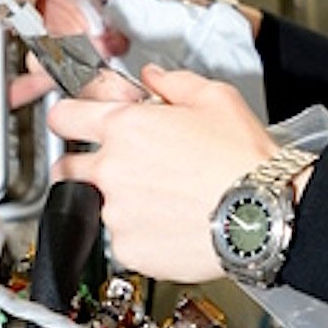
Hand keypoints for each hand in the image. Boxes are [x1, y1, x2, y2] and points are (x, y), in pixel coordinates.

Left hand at [48, 65, 282, 281]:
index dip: (69, 116)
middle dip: (87, 164)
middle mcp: (112, 171)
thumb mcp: (216, 98)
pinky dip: (139, 233)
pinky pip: (122, 240)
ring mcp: (117, 214)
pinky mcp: (129, 250)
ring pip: (99, 206)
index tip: (75, 122)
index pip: (64, 116)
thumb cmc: (243, 159)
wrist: (264, 214)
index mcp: (125, 127)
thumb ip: (173, 82)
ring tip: (163, 199)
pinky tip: (170, 223)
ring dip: (120, 201)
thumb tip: (154, 77)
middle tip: (122, 166)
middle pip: (68, 168)